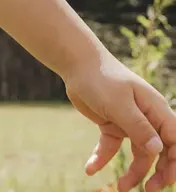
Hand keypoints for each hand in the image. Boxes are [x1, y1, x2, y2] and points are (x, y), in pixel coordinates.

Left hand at [63, 52, 175, 191]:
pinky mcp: (111, 123)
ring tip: (120, 188)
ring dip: (133, 172)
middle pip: (159, 151)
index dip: (175, 162)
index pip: (175, 140)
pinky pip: (111, 146)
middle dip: (158, 172)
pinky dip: (102, 158)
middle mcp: (146, 117)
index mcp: (155, 109)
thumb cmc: (100, 78)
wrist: (75, 63)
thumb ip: (139, 127)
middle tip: (149, 190)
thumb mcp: (119, 103)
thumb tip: (159, 150)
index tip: (167, 181)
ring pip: (138, 153)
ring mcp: (128, 121)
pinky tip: (90, 169)